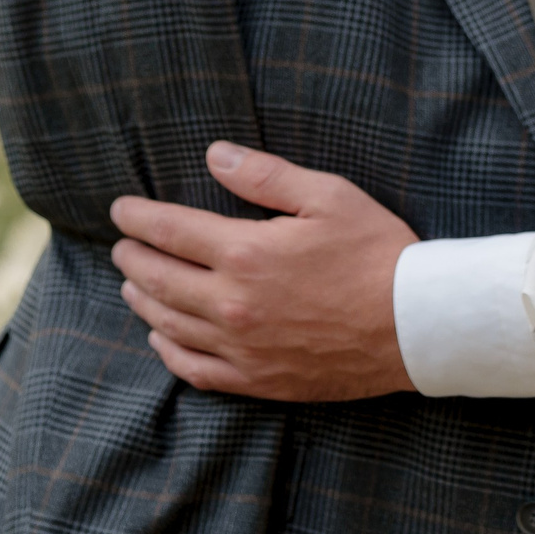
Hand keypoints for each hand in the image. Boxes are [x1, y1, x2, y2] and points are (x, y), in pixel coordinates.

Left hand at [109, 141, 418, 401]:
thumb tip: (213, 155)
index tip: (120, 210)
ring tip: (132, 285)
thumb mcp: (326, 195)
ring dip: (143, 300)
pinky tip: (162, 337)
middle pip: (159, 279)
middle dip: (132, 258)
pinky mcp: (259, 379)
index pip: (170, 231)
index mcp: (245, 253)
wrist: (414, 324)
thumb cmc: (376, 252)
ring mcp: (243, 347)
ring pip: (170, 324)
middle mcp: (233, 304)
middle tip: (121, 245)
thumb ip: (264, 175)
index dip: (138, 218)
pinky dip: (169, 351)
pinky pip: (196, 370)